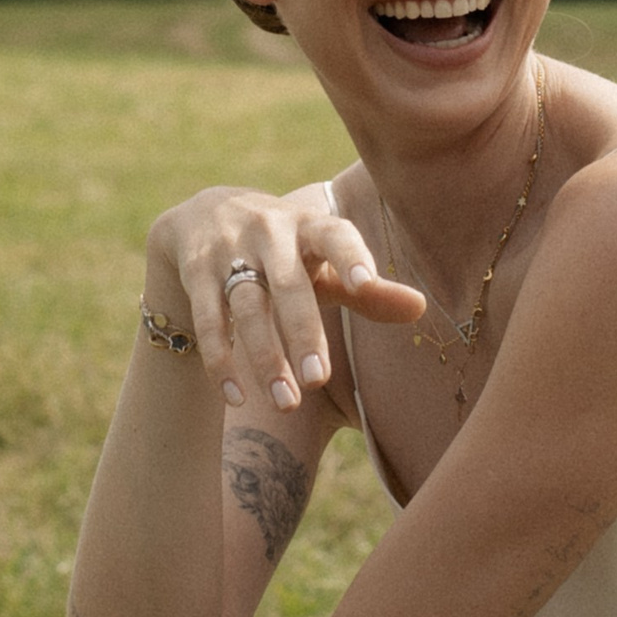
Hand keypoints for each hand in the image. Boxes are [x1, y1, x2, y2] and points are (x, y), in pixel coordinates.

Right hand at [149, 189, 422, 414]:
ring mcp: (229, 249)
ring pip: (246, 306)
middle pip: (287, 285)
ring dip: (264, 356)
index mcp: (310, 226)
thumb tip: (421, 309)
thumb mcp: (323, 263)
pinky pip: (207, 319)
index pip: (335, 235)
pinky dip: (220, 360)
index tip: (366, 282)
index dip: (351, 256)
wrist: (204, 215)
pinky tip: (236, 397)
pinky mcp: (196, 270)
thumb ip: (366, 290)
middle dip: (302, 333)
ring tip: (286, 401)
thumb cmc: (285, 251)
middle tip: (317, 381)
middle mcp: (270, 231)